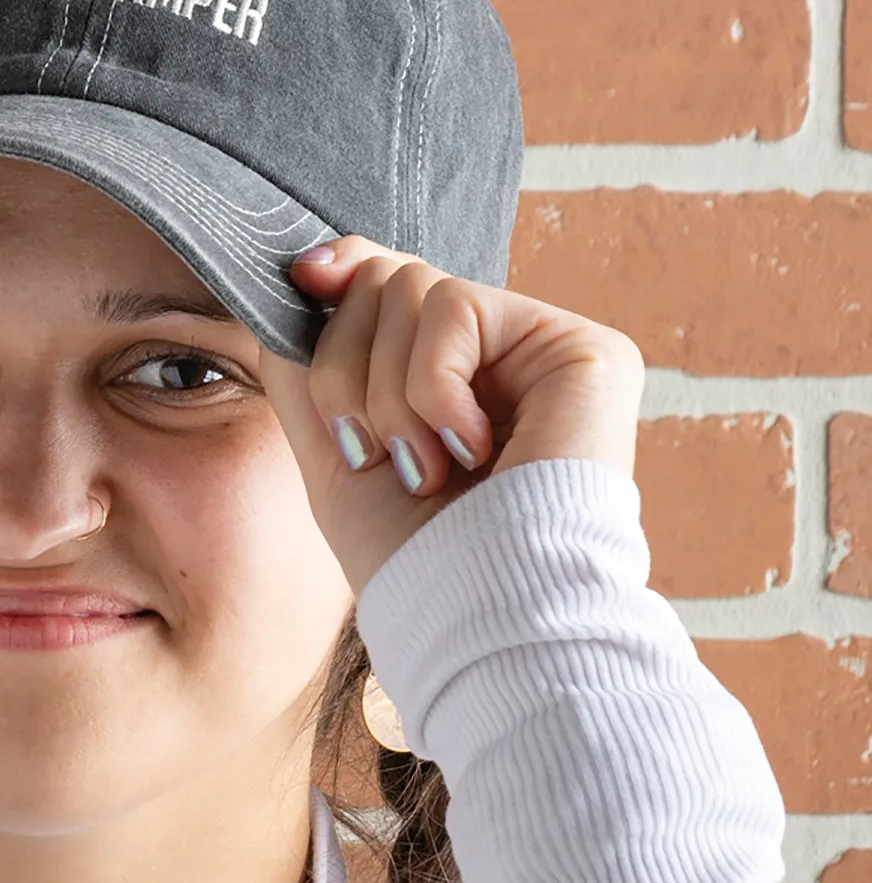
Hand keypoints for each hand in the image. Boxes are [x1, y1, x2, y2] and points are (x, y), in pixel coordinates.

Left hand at [260, 238, 645, 593]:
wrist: (477, 611)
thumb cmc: (412, 558)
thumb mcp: (334, 456)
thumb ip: (310, 372)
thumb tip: (299, 275)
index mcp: (449, 377)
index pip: (388, 280)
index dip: (342, 271)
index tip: (300, 278)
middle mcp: (501, 356)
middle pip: (389, 277)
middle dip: (347, 368)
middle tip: (374, 452)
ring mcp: (542, 350)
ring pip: (413, 288)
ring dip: (388, 394)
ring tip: (422, 467)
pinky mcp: (583, 350)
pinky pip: (457, 309)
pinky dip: (432, 389)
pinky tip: (469, 450)